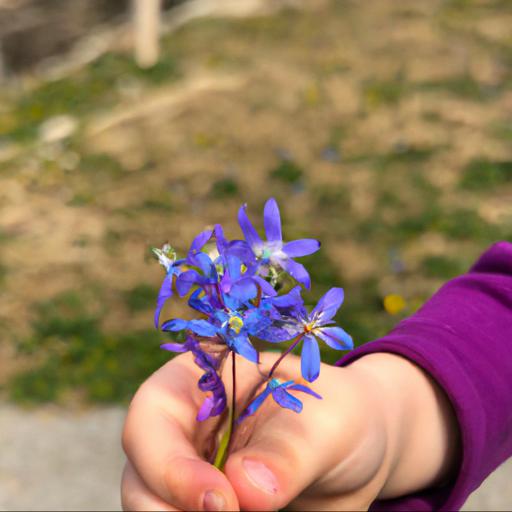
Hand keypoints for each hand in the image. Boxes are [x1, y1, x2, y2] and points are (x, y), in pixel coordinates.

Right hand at [121, 351, 458, 510]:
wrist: (359, 450)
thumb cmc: (339, 415)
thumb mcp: (326, 422)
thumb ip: (288, 449)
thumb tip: (243, 489)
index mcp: (202, 379)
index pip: (153, 411)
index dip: (170, 462)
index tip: (221, 502)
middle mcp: (186, 425)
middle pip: (140, 471)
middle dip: (168, 504)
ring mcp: (191, 469)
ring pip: (152, 506)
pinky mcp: (205, 505)